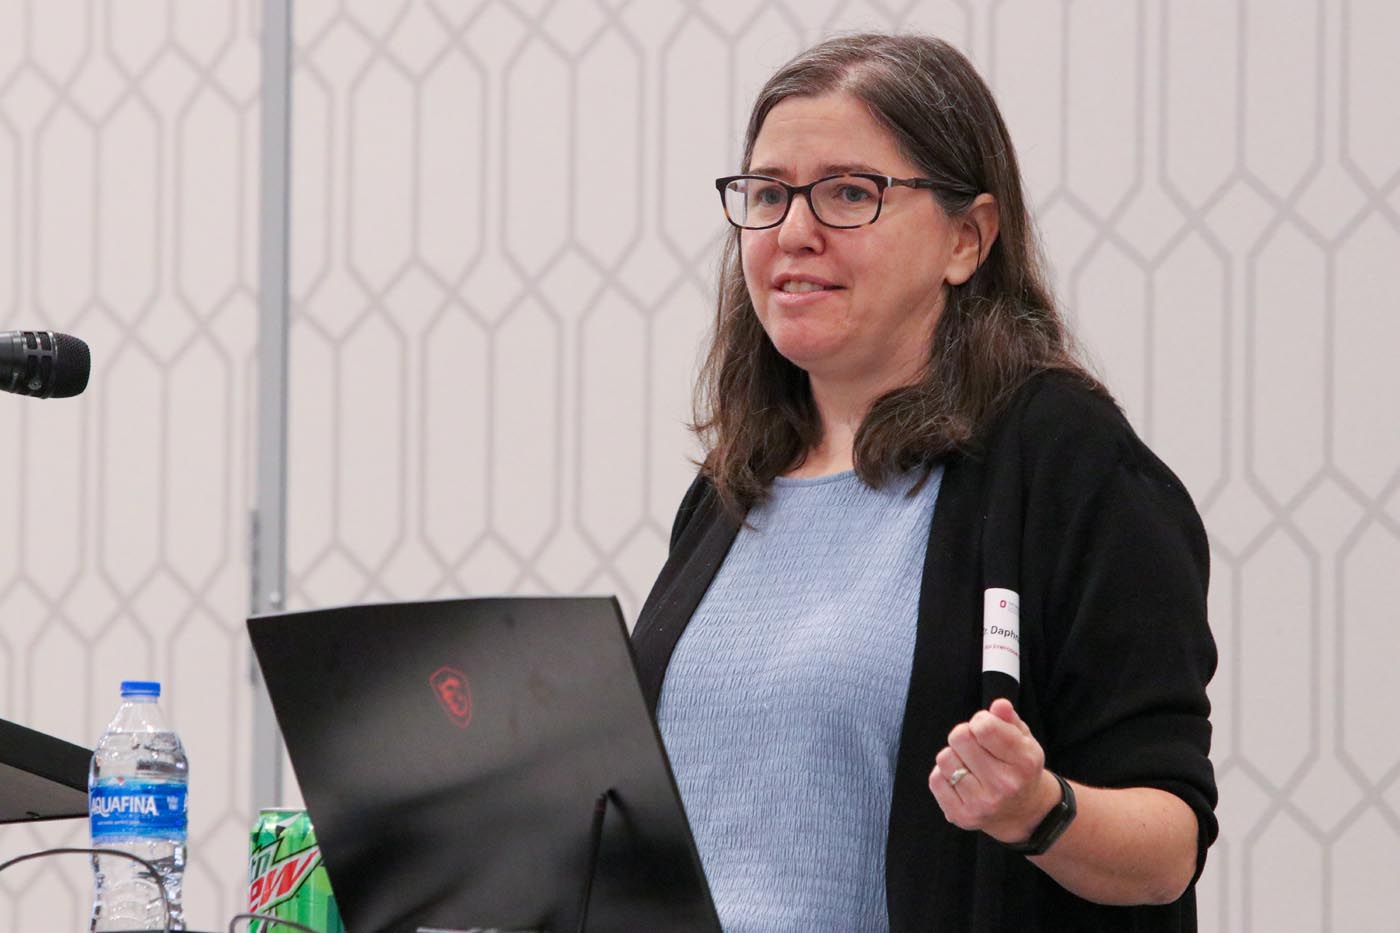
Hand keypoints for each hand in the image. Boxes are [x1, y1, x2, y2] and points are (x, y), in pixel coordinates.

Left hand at [927, 698, 1059, 844]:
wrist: (1022, 814)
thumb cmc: (1018, 768)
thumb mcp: (1023, 740)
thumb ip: (1009, 719)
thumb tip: (999, 705)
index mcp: (1024, 762)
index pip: (985, 727)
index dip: (980, 720)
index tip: (985, 729)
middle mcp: (1004, 785)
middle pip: (959, 737)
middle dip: (964, 734)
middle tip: (975, 745)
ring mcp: (982, 803)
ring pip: (944, 758)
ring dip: (953, 755)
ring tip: (969, 763)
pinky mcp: (962, 816)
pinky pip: (935, 780)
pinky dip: (943, 774)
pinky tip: (961, 779)